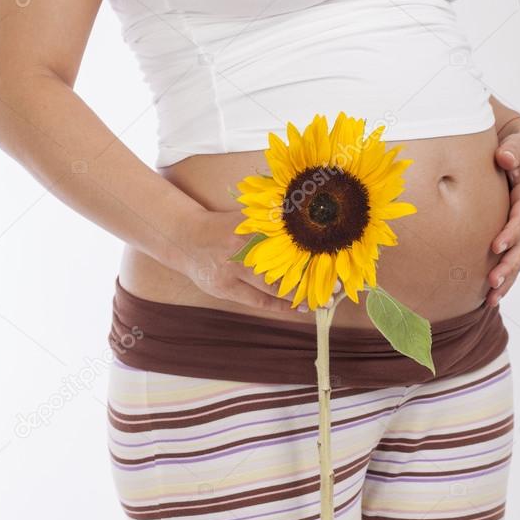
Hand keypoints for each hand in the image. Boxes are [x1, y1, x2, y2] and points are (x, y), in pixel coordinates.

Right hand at [181, 208, 339, 314]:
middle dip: (310, 279)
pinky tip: (298, 308)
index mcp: (250, 226)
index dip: (312, 253)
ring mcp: (232, 271)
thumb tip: (307, 212)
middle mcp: (242, 249)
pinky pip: (258, 301)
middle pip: (284, 268)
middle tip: (335, 288)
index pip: (289, 242)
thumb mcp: (246, 216)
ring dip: (298, 296)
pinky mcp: (225, 288)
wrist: (183, 237)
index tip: (335, 259)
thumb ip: (272, 216)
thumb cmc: (222, 225)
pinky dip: (279, 305)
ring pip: (273, 288)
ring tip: (322, 302)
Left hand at [486, 119, 519, 306]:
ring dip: (507, 277)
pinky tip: (490, 294)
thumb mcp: (519, 141)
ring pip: (519, 255)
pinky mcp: (517, 229)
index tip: (496, 246)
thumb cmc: (519, 143)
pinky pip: (513, 255)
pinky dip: (505, 274)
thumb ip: (513, 148)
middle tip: (494, 283)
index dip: (511, 231)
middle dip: (509, 264)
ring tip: (492, 298)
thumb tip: (504, 156)